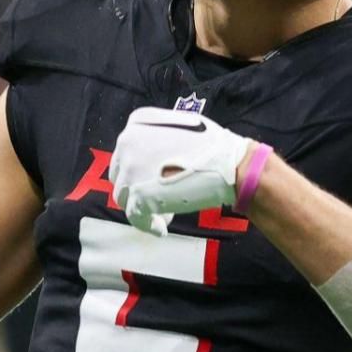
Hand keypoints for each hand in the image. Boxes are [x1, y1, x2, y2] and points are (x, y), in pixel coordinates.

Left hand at [108, 107, 254, 234]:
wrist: (230, 164)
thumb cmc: (215, 147)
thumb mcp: (180, 126)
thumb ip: (157, 137)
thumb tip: (148, 158)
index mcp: (137, 123)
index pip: (126, 153)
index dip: (139, 171)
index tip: (155, 180)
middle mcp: (127, 141)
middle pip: (121, 174)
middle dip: (139, 187)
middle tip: (163, 195)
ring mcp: (131, 169)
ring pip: (124, 196)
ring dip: (144, 205)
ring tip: (169, 210)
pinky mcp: (139, 194)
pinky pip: (134, 216)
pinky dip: (147, 224)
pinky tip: (161, 228)